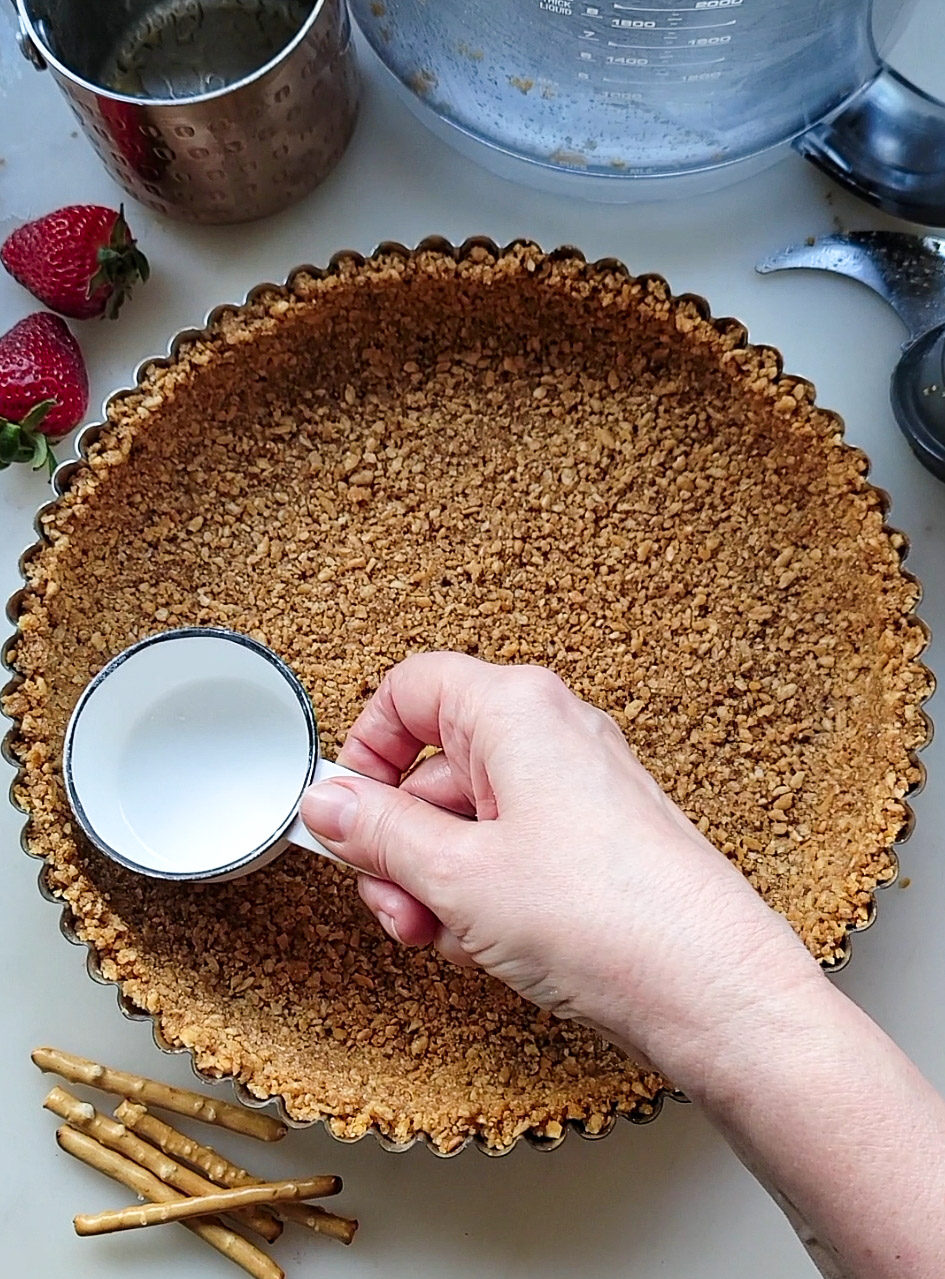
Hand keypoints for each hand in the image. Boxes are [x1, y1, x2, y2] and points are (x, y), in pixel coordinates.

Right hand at [301, 652, 820, 1073]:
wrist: (711, 986)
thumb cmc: (607, 915)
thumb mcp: (456, 875)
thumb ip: (378, 832)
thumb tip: (327, 805)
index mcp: (516, 710)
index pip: (411, 689)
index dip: (367, 746)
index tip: (346, 808)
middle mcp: (551, 735)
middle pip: (435, 768)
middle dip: (400, 844)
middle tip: (395, 901)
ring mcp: (576, 790)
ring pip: (469, 821)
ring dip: (438, 883)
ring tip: (447, 935)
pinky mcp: (592, 843)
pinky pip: (510, 854)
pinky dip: (485, 897)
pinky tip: (491, 946)